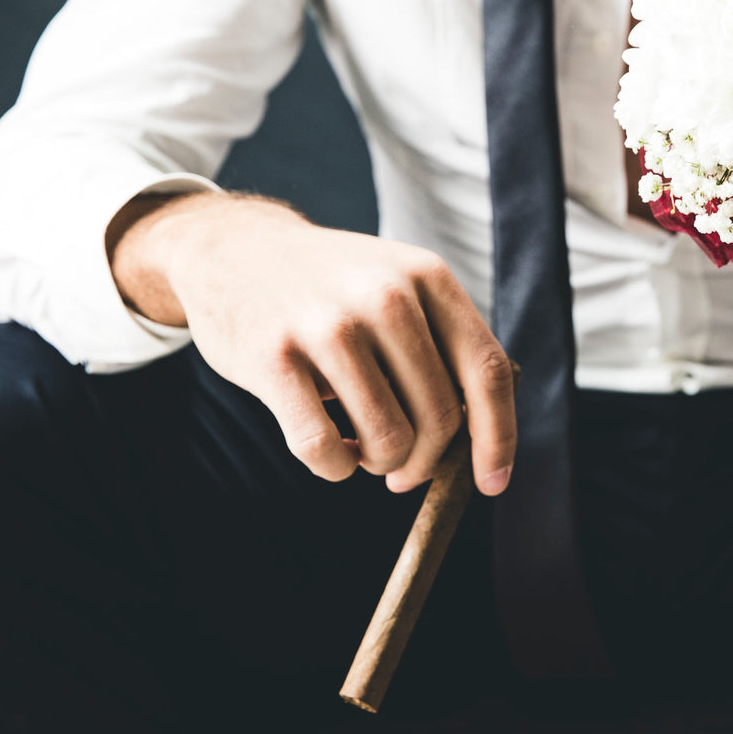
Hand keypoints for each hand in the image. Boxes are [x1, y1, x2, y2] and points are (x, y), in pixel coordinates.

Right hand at [107, 192, 515, 493]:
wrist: (234, 249)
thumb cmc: (332, 288)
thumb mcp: (399, 286)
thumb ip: (443, 345)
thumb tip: (484, 436)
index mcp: (428, 277)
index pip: (487, 371)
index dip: (497, 437)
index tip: (492, 484)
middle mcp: (386, 296)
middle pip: (440, 417)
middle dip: (425, 462)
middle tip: (401, 472)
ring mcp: (328, 325)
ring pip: (388, 440)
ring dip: (379, 464)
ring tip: (361, 449)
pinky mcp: (273, 356)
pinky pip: (323, 449)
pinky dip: (334, 467)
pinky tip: (329, 450)